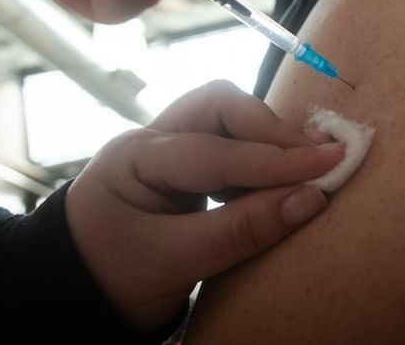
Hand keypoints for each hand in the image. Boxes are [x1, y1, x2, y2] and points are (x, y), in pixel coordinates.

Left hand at [64, 81, 344, 330]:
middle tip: (320, 155)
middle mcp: (153, 140)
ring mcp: (169, 150)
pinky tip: (285, 178)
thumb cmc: (112, 276)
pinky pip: (230, 146)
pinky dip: (260, 158)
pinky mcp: (186, 169)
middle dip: (270, 129)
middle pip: (220, 107)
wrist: (75, 296)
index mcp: (135, 157)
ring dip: (268, 139)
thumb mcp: (172, 262)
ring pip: (227, 120)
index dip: (276, 160)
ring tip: (311, 162)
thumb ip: (240, 231)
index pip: (216, 152)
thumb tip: (311, 199)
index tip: (329, 163)